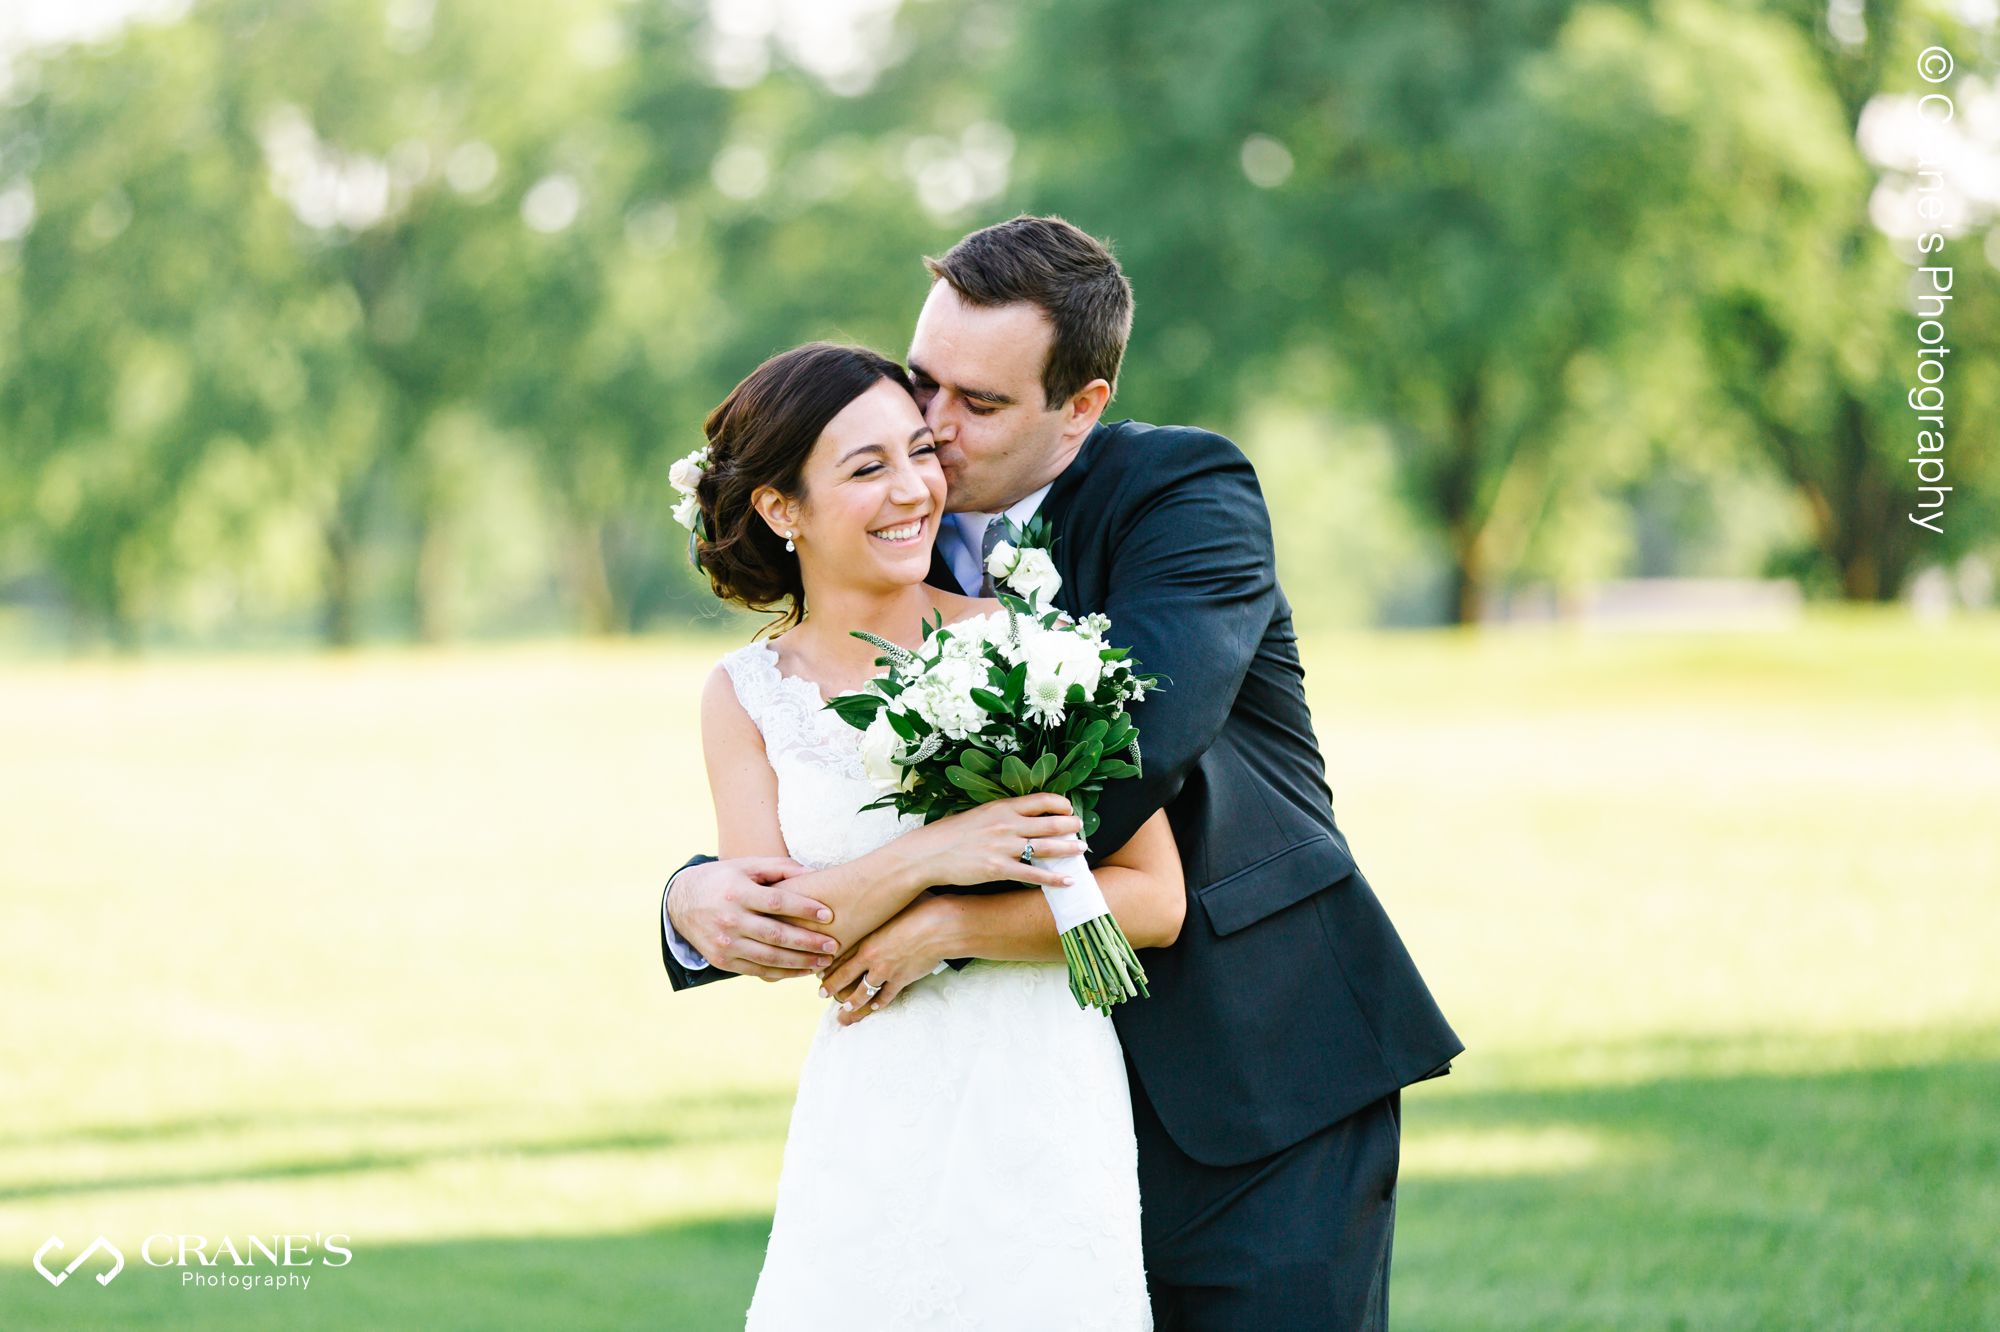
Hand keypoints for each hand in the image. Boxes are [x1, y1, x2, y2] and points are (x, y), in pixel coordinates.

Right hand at [667, 857, 838, 980]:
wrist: (680, 903)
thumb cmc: (722, 880)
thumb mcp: (745, 866)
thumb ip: (779, 868)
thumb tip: (814, 873)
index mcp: (736, 892)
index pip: (776, 902)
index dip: (804, 909)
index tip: (828, 915)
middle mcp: (729, 919)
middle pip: (776, 934)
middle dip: (808, 942)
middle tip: (833, 945)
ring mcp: (725, 943)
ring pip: (769, 958)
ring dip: (800, 963)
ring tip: (824, 962)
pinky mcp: (722, 961)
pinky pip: (757, 971)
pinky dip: (782, 974)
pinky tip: (802, 971)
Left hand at [822, 894, 951, 1025]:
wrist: (938, 927)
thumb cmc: (917, 910)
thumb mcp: (890, 907)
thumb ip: (878, 910)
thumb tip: (874, 900)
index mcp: (866, 939)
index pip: (840, 956)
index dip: (828, 965)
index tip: (820, 971)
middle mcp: (871, 958)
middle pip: (845, 977)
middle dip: (831, 987)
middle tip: (822, 994)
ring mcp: (886, 972)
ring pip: (863, 992)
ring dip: (853, 1003)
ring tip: (845, 1010)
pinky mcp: (902, 980)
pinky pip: (887, 996)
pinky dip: (879, 1003)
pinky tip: (874, 1006)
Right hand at [909, 793, 1086, 889]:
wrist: (928, 854)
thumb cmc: (951, 834)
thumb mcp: (979, 814)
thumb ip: (1002, 814)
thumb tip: (1022, 817)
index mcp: (1002, 807)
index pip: (1041, 800)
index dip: (1061, 804)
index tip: (1069, 809)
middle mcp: (1007, 825)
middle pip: (1050, 823)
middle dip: (1071, 826)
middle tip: (1081, 829)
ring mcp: (1004, 847)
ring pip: (1047, 848)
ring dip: (1069, 849)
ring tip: (1082, 850)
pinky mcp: (998, 869)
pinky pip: (1033, 875)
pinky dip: (1054, 878)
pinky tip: (1068, 880)